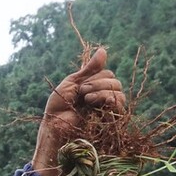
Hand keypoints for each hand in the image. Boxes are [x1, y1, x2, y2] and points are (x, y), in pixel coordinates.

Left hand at [31, 47, 124, 175]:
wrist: (55, 125)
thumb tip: (104, 50)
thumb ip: (90, 69)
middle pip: (115, 82)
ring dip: (102, 91)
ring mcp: (107, 110)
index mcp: (95, 87)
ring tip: (86, 100)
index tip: (80, 86)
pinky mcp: (110, 121)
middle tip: (82, 92)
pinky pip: (120, 105)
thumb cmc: (59, 106)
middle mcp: (103, 97)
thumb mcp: (73, 82)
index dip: (96, 76)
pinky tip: (93, 103)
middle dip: (98, 84)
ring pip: (118, 93)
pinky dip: (108, 100)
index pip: (107, 74)